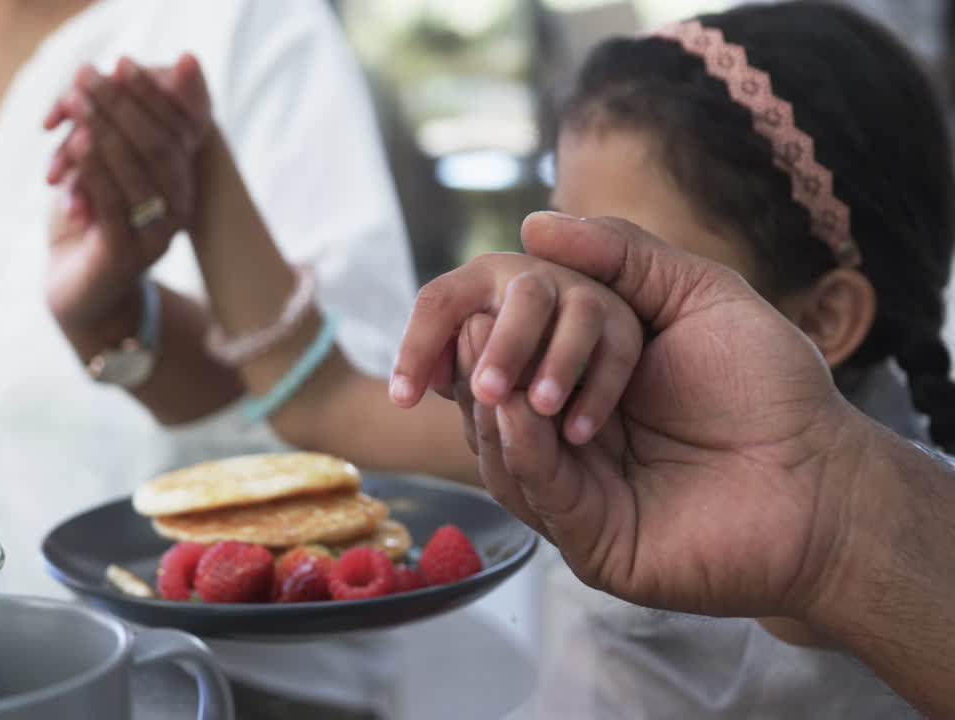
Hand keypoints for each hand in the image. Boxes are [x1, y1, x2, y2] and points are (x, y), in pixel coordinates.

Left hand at [42, 55, 210, 357]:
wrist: (79, 289)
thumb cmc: (92, 219)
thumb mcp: (105, 167)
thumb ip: (116, 128)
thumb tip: (116, 75)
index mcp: (182, 180)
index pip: (178, 128)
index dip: (153, 92)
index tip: (124, 62)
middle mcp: (180, 206)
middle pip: (159, 145)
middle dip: (124, 103)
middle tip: (90, 74)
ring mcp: (157, 234)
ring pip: (139, 172)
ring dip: (104, 129)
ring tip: (77, 100)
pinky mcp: (126, 256)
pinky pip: (114, 206)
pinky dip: (95, 171)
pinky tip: (76, 144)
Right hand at [393, 211, 866, 620]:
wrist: (825, 478)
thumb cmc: (771, 388)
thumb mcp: (700, 294)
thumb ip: (623, 254)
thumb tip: (534, 223)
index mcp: (586, 380)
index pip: (507, 352)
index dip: (473, 330)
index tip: (463, 305)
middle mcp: (570, 436)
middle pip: (492, 401)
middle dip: (480, 365)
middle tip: (474, 334)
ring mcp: (578, 490)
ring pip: (502, 450)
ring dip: (492, 408)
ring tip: (496, 377)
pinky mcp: (592, 538)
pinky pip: (541, 492)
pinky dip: (523, 450)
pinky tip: (524, 412)